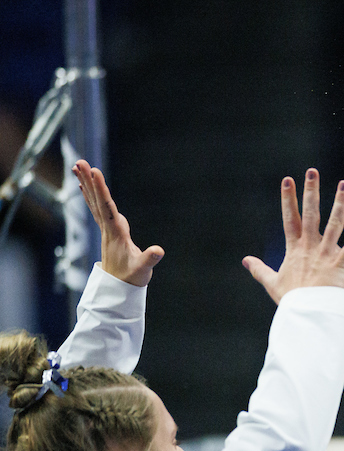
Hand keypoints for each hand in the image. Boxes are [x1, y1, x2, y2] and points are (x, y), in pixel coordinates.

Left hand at [73, 160, 163, 286]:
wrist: (118, 288)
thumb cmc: (132, 277)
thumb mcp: (143, 269)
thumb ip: (149, 259)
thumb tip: (158, 251)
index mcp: (116, 233)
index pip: (107, 207)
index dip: (101, 190)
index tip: (95, 172)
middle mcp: (107, 228)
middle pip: (96, 200)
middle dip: (89, 181)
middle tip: (80, 162)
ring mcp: (106, 228)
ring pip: (94, 202)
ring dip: (86, 184)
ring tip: (78, 166)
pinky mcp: (108, 230)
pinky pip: (96, 207)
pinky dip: (90, 194)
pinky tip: (84, 186)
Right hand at [242, 169, 343, 303]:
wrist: (307, 315)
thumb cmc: (292, 300)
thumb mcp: (272, 282)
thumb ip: (260, 269)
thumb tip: (245, 260)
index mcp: (294, 249)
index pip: (290, 218)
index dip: (288, 199)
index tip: (287, 180)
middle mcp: (310, 246)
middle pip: (310, 214)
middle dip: (310, 192)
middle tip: (311, 171)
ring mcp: (326, 253)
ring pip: (334, 223)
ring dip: (340, 203)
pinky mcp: (341, 263)